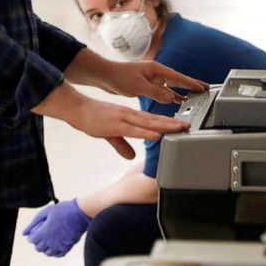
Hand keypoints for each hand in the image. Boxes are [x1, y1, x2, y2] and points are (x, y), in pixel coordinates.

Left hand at [22, 199, 90, 256]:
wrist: (79, 213)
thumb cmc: (62, 210)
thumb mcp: (45, 212)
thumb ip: (33, 223)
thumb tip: (24, 233)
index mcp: (44, 233)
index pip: (32, 241)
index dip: (32, 236)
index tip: (34, 232)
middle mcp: (51, 242)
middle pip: (39, 248)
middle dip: (38, 242)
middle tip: (41, 235)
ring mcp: (59, 246)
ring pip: (48, 253)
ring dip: (46, 247)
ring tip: (49, 239)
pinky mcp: (67, 247)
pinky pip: (58, 254)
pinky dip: (55, 251)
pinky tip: (56, 244)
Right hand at [71, 96, 190, 158]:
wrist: (77, 109)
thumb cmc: (92, 119)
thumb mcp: (110, 134)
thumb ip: (122, 145)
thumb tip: (131, 156)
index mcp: (130, 116)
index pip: (152, 120)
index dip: (167, 122)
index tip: (180, 125)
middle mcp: (130, 115)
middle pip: (154, 120)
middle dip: (172, 123)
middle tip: (188, 126)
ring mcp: (123, 119)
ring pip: (148, 123)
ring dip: (164, 126)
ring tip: (179, 128)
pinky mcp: (115, 125)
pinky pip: (133, 130)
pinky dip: (145, 133)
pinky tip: (156, 135)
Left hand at [102, 60, 208, 104]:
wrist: (104, 75)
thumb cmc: (118, 77)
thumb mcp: (139, 87)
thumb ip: (156, 93)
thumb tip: (172, 98)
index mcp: (156, 69)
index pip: (178, 77)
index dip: (191, 83)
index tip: (203, 88)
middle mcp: (155, 72)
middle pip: (177, 79)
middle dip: (191, 84)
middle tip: (205, 89)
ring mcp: (151, 78)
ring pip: (170, 86)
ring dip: (181, 91)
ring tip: (194, 96)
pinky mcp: (146, 84)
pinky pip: (163, 90)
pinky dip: (170, 95)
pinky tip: (175, 100)